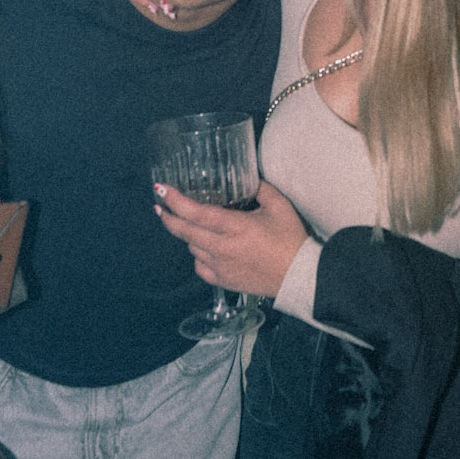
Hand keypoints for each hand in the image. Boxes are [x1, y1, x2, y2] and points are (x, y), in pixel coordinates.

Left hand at [154, 178, 306, 296]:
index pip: (197, 213)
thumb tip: (247, 178)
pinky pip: (199, 267)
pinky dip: (198, 255)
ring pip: (191, 248)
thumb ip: (260, 189)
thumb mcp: (279, 206)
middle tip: (160, 206)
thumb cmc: (291, 240)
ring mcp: (221, 266)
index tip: (161, 189)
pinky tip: (203, 248)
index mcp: (235, 226)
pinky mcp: (223, 280)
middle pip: (185, 232)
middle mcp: (223, 247)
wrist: (299, 276)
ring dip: (187, 235)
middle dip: (168, 217)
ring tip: (190, 224)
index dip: (176, 201)